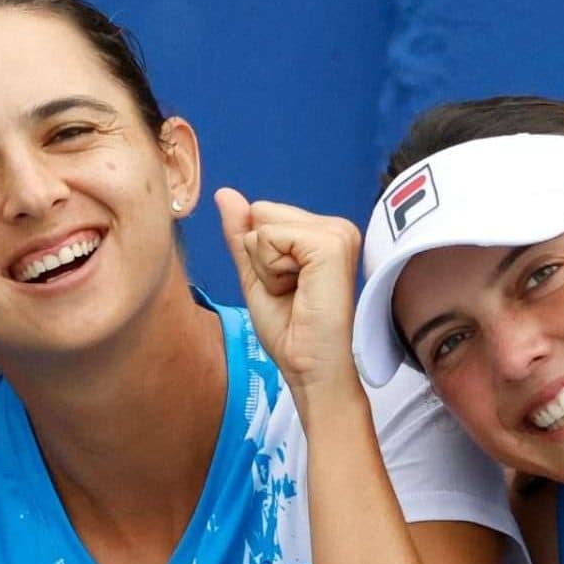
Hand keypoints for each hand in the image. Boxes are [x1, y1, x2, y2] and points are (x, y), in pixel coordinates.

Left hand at [213, 188, 365, 405]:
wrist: (310, 369)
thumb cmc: (291, 333)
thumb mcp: (256, 276)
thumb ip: (242, 235)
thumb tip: (225, 193)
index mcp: (323, 232)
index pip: (262, 214)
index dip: (260, 256)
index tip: (286, 287)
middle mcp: (336, 226)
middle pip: (261, 212)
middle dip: (262, 258)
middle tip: (290, 292)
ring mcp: (337, 233)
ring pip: (264, 225)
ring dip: (267, 267)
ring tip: (294, 293)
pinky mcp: (331, 244)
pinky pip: (272, 237)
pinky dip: (271, 270)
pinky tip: (298, 291)